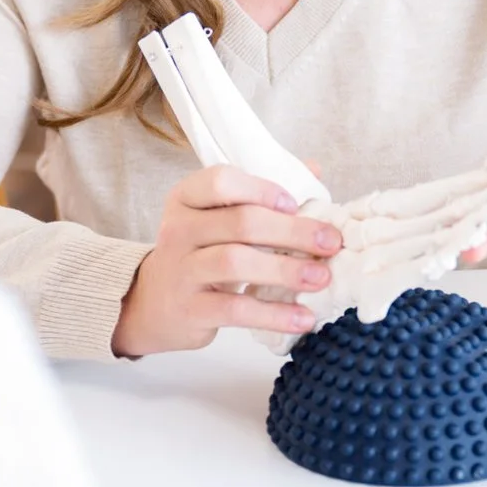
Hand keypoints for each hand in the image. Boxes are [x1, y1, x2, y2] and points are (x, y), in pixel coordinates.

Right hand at [112, 165, 341, 356]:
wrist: (155, 302)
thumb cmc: (200, 252)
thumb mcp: (219, 218)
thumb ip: (262, 193)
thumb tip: (314, 169)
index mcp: (187, 198)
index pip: (221, 181)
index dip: (262, 189)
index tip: (294, 204)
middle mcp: (178, 229)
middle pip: (240, 222)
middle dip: (292, 232)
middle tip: (330, 243)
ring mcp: (182, 270)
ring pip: (235, 262)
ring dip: (285, 270)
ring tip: (321, 278)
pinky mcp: (190, 309)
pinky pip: (236, 309)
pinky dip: (274, 314)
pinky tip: (303, 317)